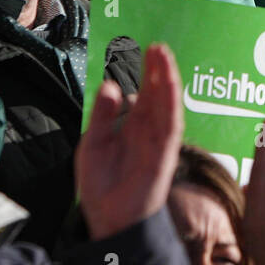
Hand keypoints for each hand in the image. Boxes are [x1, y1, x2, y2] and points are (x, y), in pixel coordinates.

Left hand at [76, 43, 183, 239]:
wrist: (109, 219)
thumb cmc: (101, 185)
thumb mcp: (93, 144)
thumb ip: (102, 116)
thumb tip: (109, 84)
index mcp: (129, 126)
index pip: (138, 93)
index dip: (140, 72)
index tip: (139, 48)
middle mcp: (146, 129)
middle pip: (155, 93)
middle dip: (156, 69)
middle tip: (156, 45)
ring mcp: (157, 140)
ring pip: (166, 103)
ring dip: (167, 78)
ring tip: (163, 55)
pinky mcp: (165, 152)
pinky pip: (172, 123)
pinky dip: (171, 102)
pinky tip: (169, 83)